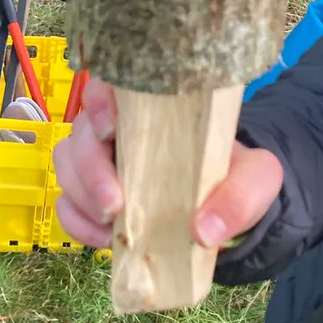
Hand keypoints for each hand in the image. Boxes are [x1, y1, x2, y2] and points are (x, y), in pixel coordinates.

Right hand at [53, 77, 283, 250]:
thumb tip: (203, 230)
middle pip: (81, 130)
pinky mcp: (93, 198)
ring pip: (66, 164)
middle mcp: (121, 128)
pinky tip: (104, 239)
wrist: (229, 210)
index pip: (113, 83)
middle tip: (114, 204)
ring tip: (111, 225)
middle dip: (89, 168)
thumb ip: (240, 198)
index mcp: (157, 108)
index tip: (110, 127)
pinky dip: (77, 224)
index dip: (100, 98)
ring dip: (80, 196)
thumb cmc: (237, 179)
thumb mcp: (257, 181)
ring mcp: (101, 162)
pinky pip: (66, 204)